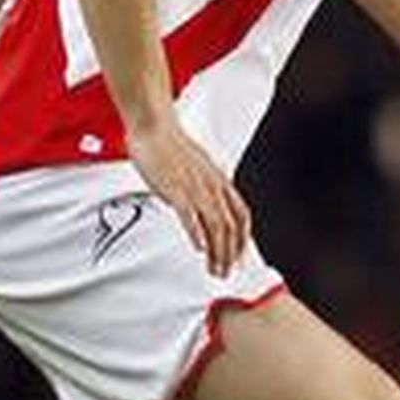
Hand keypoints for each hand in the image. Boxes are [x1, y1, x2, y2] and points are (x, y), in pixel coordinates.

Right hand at [127, 115, 251, 275]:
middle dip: (230, 254)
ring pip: (216, 225)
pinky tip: (198, 247)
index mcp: (221, 181)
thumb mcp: (199, 168)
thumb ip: (206, 188)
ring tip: (214, 268)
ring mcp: (195, 188)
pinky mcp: (175, 188)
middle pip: (231, 226)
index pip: (242, 215)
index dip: (243, 239)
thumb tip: (208, 205)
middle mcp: (213, 186)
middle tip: (225, 272)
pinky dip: (197, 233)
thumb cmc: (173, 146)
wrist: (155, 127)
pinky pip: (190, 214)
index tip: (240, 257)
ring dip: (217, 251)